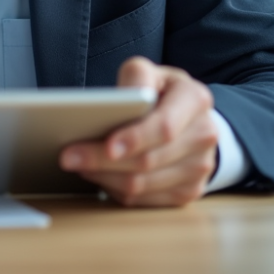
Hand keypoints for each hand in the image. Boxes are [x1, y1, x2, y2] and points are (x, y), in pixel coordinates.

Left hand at [59, 56, 218, 206]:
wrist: (190, 118)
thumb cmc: (160, 92)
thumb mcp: (149, 73)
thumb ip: (136, 77)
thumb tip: (126, 98)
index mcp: (195, 100)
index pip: (164, 126)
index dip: (134, 139)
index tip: (107, 146)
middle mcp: (204, 135)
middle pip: (148, 160)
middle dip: (102, 160)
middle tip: (69, 157)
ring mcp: (199, 168)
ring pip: (143, 184)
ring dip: (104, 177)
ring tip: (78, 164)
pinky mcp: (189, 191)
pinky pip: (145, 200)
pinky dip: (115, 190)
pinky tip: (98, 176)